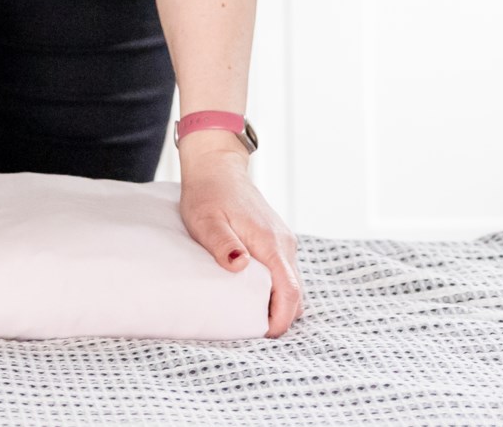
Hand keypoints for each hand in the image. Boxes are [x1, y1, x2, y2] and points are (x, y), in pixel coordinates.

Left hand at [177, 147, 302, 336]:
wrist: (217, 168)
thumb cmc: (208, 195)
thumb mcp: (206, 221)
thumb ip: (223, 244)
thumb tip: (240, 265)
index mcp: (270, 242)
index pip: (290, 289)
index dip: (281, 318)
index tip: (265, 335)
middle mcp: (284, 244)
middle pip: (296, 292)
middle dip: (282, 317)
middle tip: (253, 331)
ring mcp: (284, 242)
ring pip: (293, 284)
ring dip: (280, 304)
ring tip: (252, 316)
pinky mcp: (279, 241)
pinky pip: (286, 273)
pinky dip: (277, 290)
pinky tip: (255, 295)